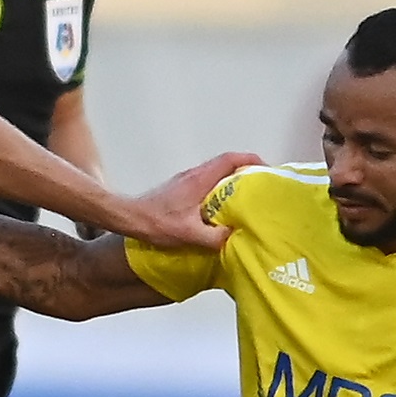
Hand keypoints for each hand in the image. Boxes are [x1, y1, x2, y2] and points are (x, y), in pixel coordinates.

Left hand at [126, 150, 258, 249]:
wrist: (129, 218)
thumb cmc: (155, 223)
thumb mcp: (188, 234)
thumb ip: (213, 237)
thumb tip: (234, 237)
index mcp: (199, 179)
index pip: (230, 159)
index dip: (251, 160)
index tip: (267, 169)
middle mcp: (194, 175)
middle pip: (226, 163)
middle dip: (246, 170)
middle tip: (261, 185)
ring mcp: (186, 180)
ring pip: (216, 173)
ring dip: (233, 180)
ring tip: (246, 198)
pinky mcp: (180, 189)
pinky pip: (207, 182)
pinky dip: (220, 189)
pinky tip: (221, 208)